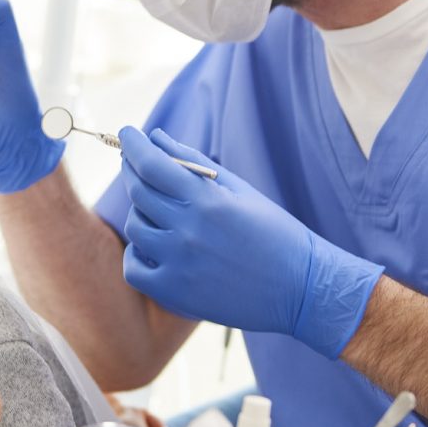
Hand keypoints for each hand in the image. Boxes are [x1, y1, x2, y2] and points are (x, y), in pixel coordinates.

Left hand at [119, 127, 383, 359]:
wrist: (301, 288)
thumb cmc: (273, 232)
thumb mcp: (238, 189)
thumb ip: (194, 162)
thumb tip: (157, 137)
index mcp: (208, 200)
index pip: (152, 164)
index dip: (133, 144)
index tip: (126, 133)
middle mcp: (189, 230)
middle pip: (138, 192)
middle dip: (131, 169)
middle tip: (132, 161)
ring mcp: (180, 263)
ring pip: (135, 227)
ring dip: (140, 212)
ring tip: (158, 208)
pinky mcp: (176, 293)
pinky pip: (134, 267)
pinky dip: (137, 254)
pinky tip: (152, 245)